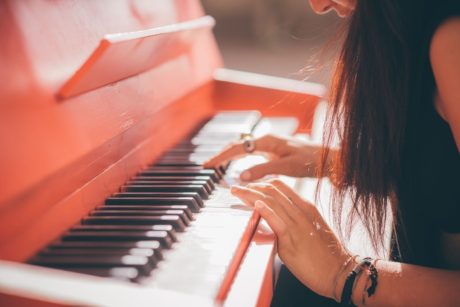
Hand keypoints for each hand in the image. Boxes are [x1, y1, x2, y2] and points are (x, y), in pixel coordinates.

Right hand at [204, 134, 323, 180]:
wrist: (328, 160)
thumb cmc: (311, 161)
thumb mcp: (287, 167)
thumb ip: (263, 170)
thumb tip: (240, 176)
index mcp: (268, 141)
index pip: (238, 147)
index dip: (221, 156)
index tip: (208, 165)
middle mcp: (267, 141)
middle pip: (238, 145)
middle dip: (221, 154)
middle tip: (207, 165)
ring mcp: (270, 146)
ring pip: (244, 149)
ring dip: (230, 156)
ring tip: (216, 165)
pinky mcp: (274, 153)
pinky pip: (252, 154)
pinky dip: (240, 159)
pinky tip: (237, 166)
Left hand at [231, 179, 348, 298]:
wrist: (340, 272)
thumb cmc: (326, 255)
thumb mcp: (311, 230)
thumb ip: (292, 222)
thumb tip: (270, 223)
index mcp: (306, 207)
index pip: (280, 186)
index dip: (261, 183)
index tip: (248, 186)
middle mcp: (302, 212)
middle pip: (272, 190)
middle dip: (251, 186)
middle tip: (236, 188)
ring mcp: (298, 225)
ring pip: (271, 201)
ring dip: (250, 195)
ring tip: (236, 192)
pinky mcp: (293, 240)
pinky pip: (277, 221)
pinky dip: (265, 211)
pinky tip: (255, 204)